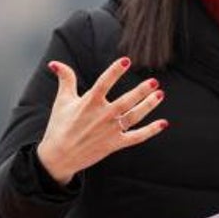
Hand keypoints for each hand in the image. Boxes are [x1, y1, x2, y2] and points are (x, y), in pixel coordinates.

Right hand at [37, 57, 167, 184]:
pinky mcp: (115, 144)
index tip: (126, 60)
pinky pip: (136, 137)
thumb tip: (55, 63)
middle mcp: (102, 115)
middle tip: (154, 81)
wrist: (59, 157)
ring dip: (148, 106)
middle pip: (126, 101)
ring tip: (160, 94)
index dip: (115, 71)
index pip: (104, 82)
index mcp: (89, 103)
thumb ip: (65, 79)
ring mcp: (110, 130)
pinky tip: (163, 123)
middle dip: (141, 91)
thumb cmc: (60, 126)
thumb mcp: (62, 101)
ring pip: (134, 116)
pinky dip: (151, 131)